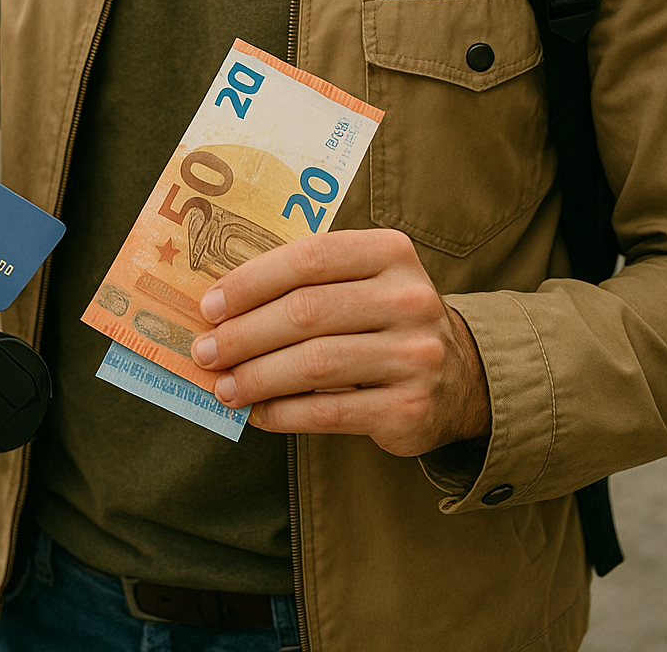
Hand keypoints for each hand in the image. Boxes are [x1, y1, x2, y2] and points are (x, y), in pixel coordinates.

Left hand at [190, 228, 490, 455]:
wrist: (460, 377)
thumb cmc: (384, 319)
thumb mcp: (362, 281)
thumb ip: (306, 282)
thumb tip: (221, 306)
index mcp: (390, 252)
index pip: (309, 257)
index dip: (252, 281)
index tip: (210, 305)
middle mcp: (409, 299)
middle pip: (307, 312)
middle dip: (244, 334)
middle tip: (206, 351)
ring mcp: (415, 355)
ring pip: (315, 364)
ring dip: (257, 378)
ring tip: (224, 387)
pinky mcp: (411, 408)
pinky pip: (331, 412)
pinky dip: (285, 413)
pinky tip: (259, 413)